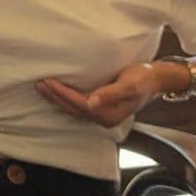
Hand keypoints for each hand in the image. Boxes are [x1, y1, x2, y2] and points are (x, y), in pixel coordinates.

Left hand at [35, 63, 160, 130]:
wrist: (157, 79)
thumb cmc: (144, 77)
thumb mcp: (130, 83)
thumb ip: (111, 93)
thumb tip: (92, 103)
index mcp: (109, 115)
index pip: (79, 104)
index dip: (62, 94)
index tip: (47, 82)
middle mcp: (103, 118)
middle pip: (73, 109)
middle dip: (54, 97)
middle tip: (38, 84)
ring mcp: (102, 115)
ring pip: (73, 109)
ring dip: (57, 99)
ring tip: (42, 88)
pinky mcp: (102, 108)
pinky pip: (78, 106)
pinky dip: (65, 99)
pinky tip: (57, 93)